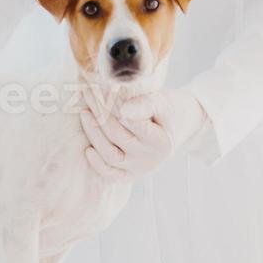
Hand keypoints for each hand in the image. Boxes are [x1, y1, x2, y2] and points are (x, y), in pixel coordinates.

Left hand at [79, 88, 207, 180]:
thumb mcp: (162, 102)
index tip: (100, 88)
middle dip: (99, 112)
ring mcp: (139, 169)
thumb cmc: (168, 110)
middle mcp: (150, 159)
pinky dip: (97, 164)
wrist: (178, 126)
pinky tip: (87, 148)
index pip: (129, 122)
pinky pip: (111, 174)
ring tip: (84, 112)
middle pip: (116, 136)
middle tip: (88, 93)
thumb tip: (124, 111)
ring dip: (93, 134)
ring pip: (109, 155)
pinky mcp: (130, 174)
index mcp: (160, 142)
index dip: (112, 104)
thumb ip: (145, 105)